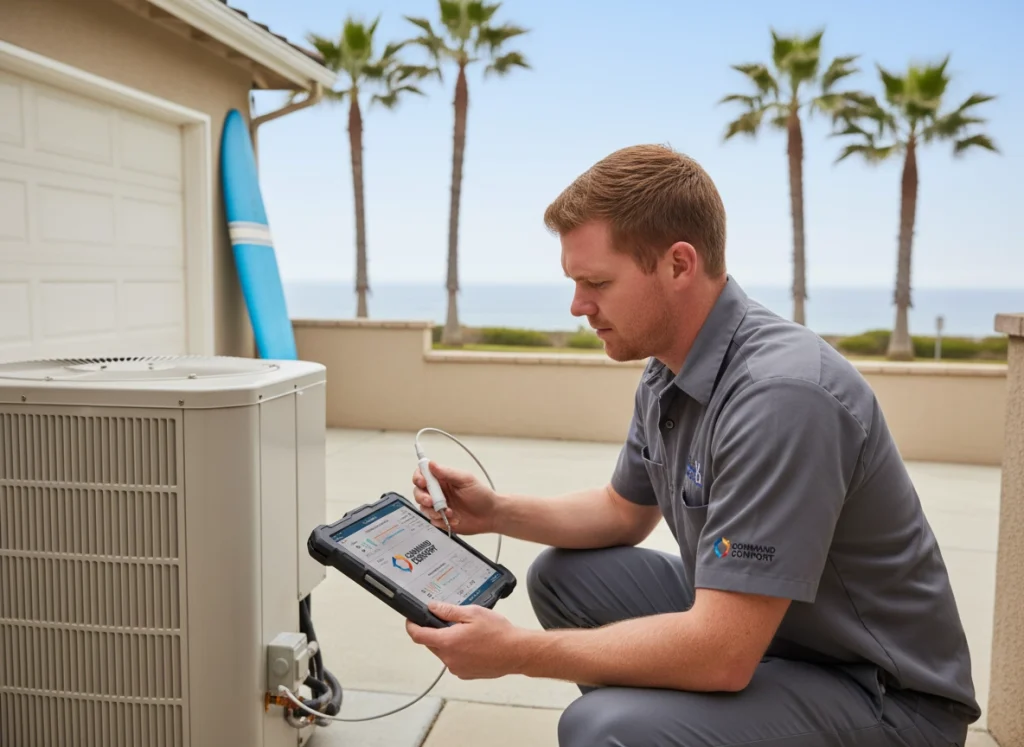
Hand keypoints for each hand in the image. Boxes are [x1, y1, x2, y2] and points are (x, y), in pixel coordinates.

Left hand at [406, 602, 528, 679]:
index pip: (418, 636)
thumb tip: (432, 607)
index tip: (411, 620)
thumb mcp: (472, 613)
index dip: (411, 626)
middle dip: (435, 632)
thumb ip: (448, 611)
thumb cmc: (498, 633)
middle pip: (431, 643)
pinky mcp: (465, 674)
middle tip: (449, 621)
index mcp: (448, 642)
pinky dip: (457, 652)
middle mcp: (449, 658)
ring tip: (467, 633)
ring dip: (448, 642)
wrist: (516, 652)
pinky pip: (454, 661)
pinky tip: (473, 645)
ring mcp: (457, 668)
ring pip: (443, 652)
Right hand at [412, 461, 499, 534]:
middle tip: (431, 501)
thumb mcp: (466, 480)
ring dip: (433, 510)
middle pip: (418, 492)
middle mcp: (439, 492)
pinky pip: (432, 520)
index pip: (423, 475)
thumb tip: (432, 464)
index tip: (422, 482)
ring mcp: (439, 506)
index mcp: (443, 479)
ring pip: (423, 508)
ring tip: (449, 511)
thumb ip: (448, 473)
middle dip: (422, 497)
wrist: (491, 515)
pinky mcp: (441, 519)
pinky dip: (440, 520)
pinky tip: (453, 519)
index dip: (419, 477)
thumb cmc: (482, 495)